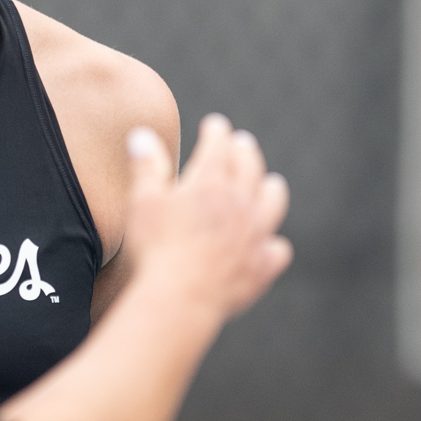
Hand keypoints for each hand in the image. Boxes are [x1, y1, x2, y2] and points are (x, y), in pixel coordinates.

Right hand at [125, 114, 291, 318]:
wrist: (181, 296)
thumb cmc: (156, 247)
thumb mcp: (143, 201)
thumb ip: (146, 165)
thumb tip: (143, 134)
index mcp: (210, 183)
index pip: (219, 146)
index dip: (217, 132)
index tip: (215, 124)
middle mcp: (240, 203)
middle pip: (250, 167)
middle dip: (245, 151)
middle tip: (242, 143)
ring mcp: (256, 235)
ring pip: (273, 202)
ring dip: (271, 189)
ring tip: (271, 183)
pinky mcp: (261, 267)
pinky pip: (277, 250)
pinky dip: (274, 244)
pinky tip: (268, 244)